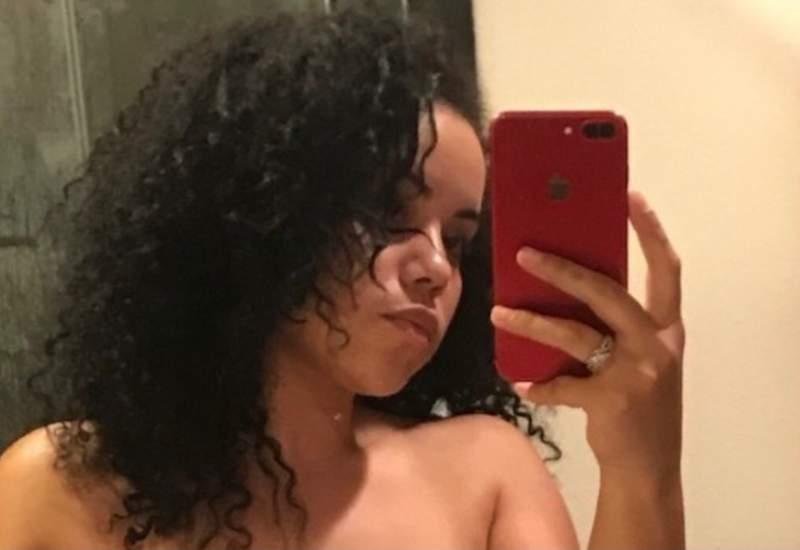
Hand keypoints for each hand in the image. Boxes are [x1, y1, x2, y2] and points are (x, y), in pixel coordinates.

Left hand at [490, 191, 684, 478]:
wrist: (650, 468)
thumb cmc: (641, 405)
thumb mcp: (642, 359)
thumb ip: (617, 327)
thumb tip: (564, 287)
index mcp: (668, 329)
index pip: (666, 270)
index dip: (651, 233)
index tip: (629, 198)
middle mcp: (657, 345)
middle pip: (606, 292)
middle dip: (562, 269)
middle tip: (524, 253)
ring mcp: (636, 373)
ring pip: (574, 334)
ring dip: (531, 321)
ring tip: (499, 311)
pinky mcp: (611, 401)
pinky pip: (561, 385)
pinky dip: (538, 385)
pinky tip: (521, 384)